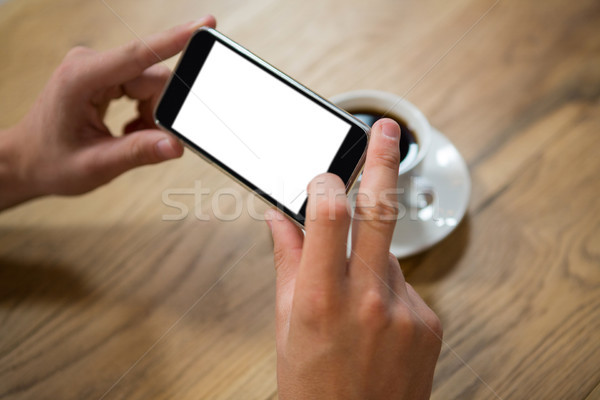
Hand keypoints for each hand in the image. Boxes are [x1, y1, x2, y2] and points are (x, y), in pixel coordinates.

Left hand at [0, 16, 215, 209]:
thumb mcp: (95, 165)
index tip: (204, 26)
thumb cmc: (52, 161)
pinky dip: (146, 113)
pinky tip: (128, 131)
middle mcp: (90, 64)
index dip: (174, 40)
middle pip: (153, 78)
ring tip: (130, 139)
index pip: (136, 55)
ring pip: (152, 84)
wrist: (28, 159)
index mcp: (80, 79)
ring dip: (152, 116)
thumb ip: (137, 153)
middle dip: (159, 113)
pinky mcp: (107, 75)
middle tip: (148, 142)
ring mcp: (99, 67)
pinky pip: (145, 88)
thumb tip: (175, 145)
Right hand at [266, 119, 442, 398]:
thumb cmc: (314, 390)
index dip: (326, 183)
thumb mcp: (285, 327)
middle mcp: (367, 300)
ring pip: (387, 253)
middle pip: (379, 210)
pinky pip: (405, 283)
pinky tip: (374, 319)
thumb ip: (286, 264)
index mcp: (320, 299)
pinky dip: (388, 288)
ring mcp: (405, 310)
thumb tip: (280, 219)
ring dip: (369, 256)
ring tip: (352, 297)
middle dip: (383, 161)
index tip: (323, 175)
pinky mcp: (429, 320)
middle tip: (386, 131)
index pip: (330, 214)